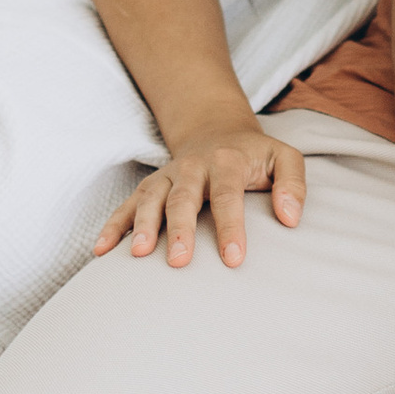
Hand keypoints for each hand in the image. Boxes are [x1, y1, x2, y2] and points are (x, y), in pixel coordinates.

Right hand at [95, 125, 307, 271]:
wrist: (217, 131)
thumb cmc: (255, 157)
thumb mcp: (284, 158)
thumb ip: (293, 184)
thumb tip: (290, 217)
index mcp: (227, 162)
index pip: (227, 196)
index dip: (230, 227)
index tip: (233, 259)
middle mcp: (192, 167)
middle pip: (182, 198)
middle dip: (179, 229)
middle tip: (180, 261)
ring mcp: (167, 177)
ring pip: (150, 199)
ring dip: (142, 225)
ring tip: (138, 255)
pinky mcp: (149, 187)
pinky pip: (127, 205)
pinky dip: (113, 226)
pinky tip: (102, 251)